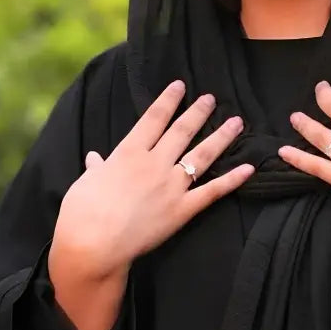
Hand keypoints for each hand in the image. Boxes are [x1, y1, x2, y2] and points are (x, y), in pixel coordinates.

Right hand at [50, 81, 254, 285]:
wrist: (93, 243)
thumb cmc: (82, 213)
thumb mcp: (85, 183)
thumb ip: (96, 168)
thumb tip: (94, 158)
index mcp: (128, 152)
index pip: (153, 118)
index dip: (168, 100)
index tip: (180, 86)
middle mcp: (154, 163)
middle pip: (182, 131)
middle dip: (198, 112)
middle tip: (212, 99)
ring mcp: (171, 186)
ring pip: (202, 155)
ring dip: (221, 137)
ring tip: (236, 123)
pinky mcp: (182, 210)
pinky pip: (212, 191)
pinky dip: (232, 180)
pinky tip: (248, 168)